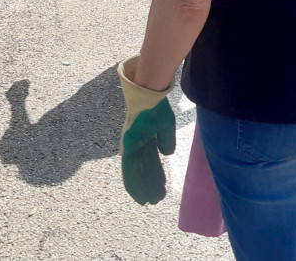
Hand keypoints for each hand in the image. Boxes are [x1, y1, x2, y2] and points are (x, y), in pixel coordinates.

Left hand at [118, 55, 175, 204]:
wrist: (149, 94)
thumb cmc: (157, 107)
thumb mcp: (165, 126)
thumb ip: (165, 140)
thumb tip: (167, 153)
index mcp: (144, 139)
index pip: (150, 162)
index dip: (155, 177)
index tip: (161, 189)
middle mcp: (136, 145)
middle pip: (143, 170)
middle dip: (148, 185)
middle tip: (154, 200)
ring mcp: (131, 146)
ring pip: (135, 173)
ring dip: (141, 188)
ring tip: (148, 201)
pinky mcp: (128, 146)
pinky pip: (129, 169)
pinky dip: (133, 182)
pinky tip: (136, 193)